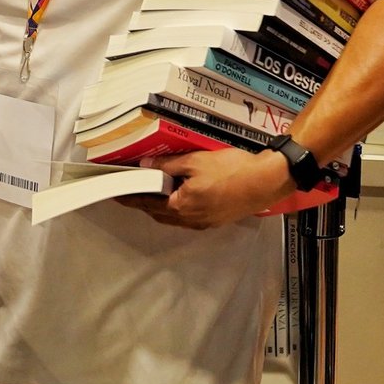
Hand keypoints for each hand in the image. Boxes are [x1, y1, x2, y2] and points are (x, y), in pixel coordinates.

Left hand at [127, 148, 294, 228]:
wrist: (268, 180)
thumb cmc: (232, 170)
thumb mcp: (195, 161)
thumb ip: (167, 166)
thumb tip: (145, 167)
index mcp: (182, 206)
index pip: (145, 202)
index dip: (128, 197)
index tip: (114, 194)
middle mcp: (191, 219)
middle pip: (157, 212)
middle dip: (141, 202)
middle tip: (128, 190)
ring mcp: (204, 222)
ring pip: (172, 217)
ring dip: (158, 206)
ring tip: (148, 191)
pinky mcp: (216, 220)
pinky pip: (187, 217)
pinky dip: (175, 208)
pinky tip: (175, 196)